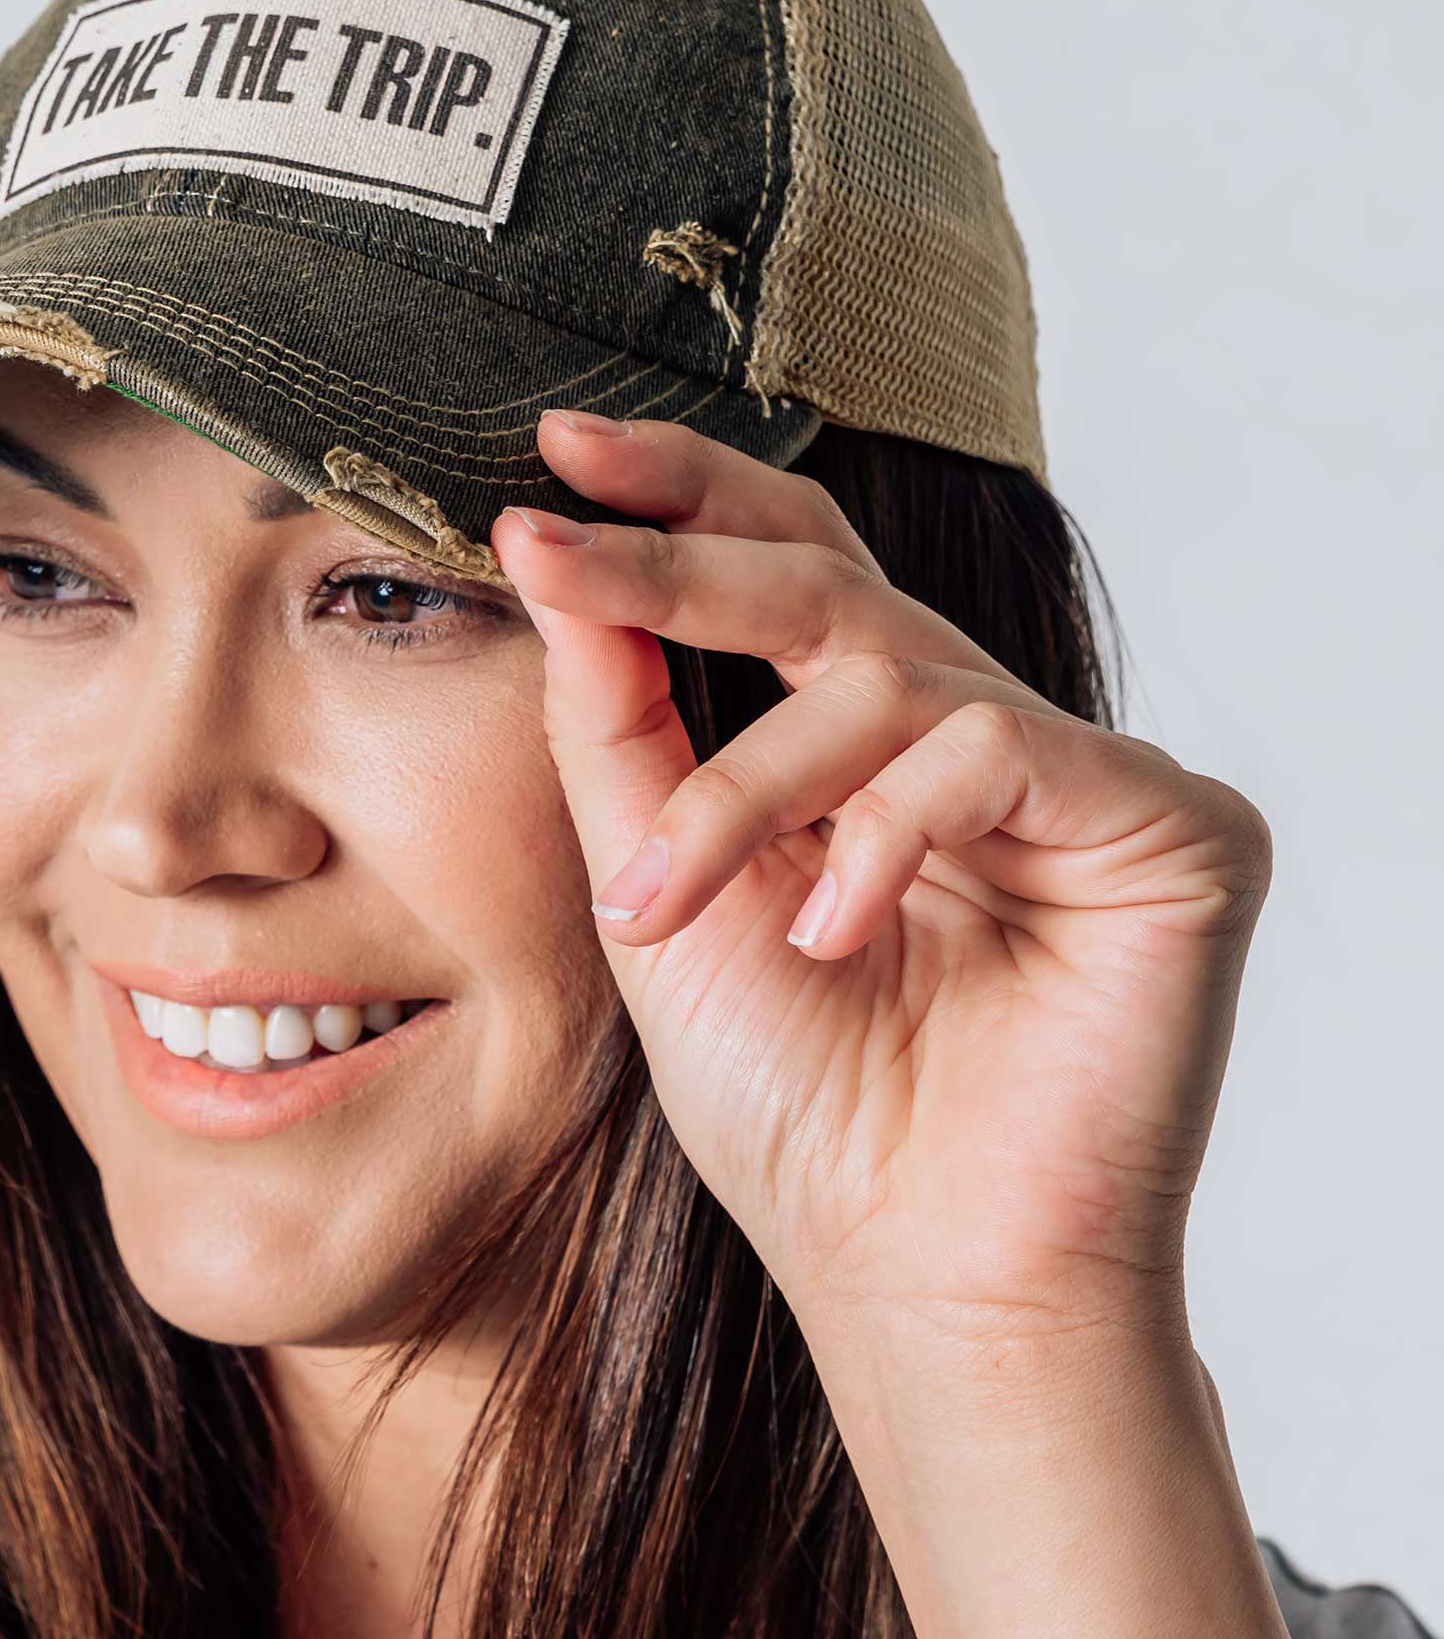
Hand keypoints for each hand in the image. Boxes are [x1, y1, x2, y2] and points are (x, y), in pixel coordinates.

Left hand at [490, 412, 1275, 1362]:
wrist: (911, 1271)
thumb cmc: (793, 1098)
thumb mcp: (659, 885)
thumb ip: (617, 725)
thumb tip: (551, 555)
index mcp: (864, 744)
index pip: (782, 567)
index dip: (681, 494)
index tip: (556, 446)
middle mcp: (970, 734)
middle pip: (825, 577)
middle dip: (676, 560)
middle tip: (553, 541)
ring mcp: (1072, 772)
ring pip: (883, 676)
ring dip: (745, 789)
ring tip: (661, 907)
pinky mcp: (1167, 823)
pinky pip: (994, 753)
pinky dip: (883, 834)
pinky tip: (835, 937)